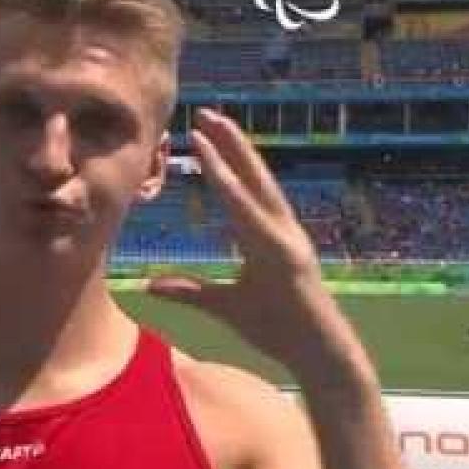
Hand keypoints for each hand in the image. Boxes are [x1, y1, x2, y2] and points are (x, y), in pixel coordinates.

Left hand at [146, 108, 367, 379]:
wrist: (318, 356)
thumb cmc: (277, 330)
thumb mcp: (223, 307)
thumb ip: (190, 292)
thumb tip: (151, 285)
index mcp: (268, 237)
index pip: (243, 189)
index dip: (225, 160)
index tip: (204, 133)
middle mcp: (280, 231)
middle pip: (253, 178)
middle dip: (232, 143)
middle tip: (207, 112)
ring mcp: (286, 241)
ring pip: (256, 190)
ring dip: (235, 156)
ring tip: (214, 127)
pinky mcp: (286, 257)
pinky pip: (255, 220)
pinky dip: (238, 195)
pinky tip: (220, 175)